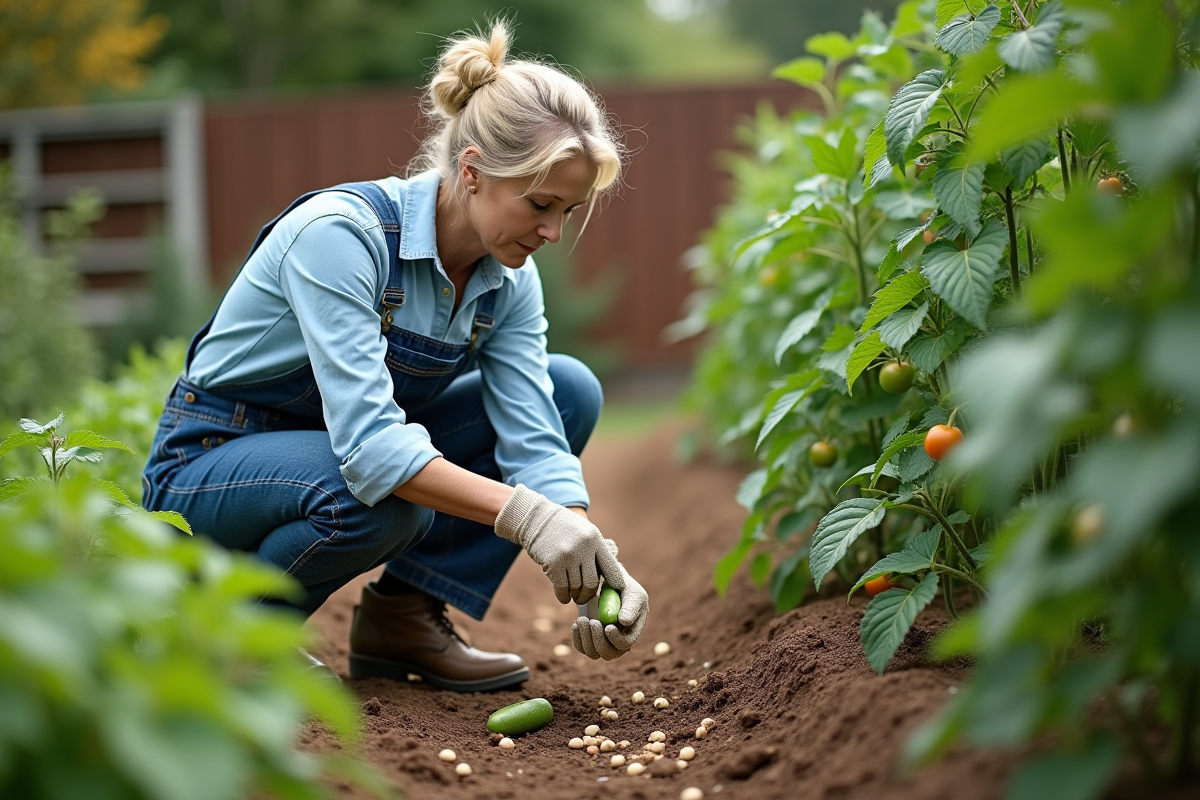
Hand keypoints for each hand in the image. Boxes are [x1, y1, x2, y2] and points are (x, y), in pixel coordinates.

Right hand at [494, 484, 621, 604]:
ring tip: (573, 595)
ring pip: (576, 587)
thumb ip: (596, 551)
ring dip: (575, 595)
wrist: (537, 519)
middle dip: (588, 595)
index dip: (615, 582)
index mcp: (595, 539)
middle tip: (584, 598)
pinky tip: (564, 597)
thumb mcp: (584, 531)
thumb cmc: (564, 528)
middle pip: (592, 582)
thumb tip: (609, 577)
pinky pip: (562, 588)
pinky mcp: (553, 563)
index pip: (610, 567)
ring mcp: (568, 556)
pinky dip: (564, 596)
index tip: (616, 590)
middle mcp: (584, 547)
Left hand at [571, 559, 648, 659]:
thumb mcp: (630, 591)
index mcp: (633, 630)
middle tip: (592, 622)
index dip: (616, 639)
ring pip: (594, 653)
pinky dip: (577, 638)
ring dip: (586, 638)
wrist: (603, 583)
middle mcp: (619, 640)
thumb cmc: (621, 585)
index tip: (608, 627)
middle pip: (609, 654)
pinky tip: (577, 623)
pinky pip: (582, 648)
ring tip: (582, 619)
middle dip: (599, 640)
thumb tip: (624, 622)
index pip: (625, 644)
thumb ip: (630, 606)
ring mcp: (603, 641)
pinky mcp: (590, 639)